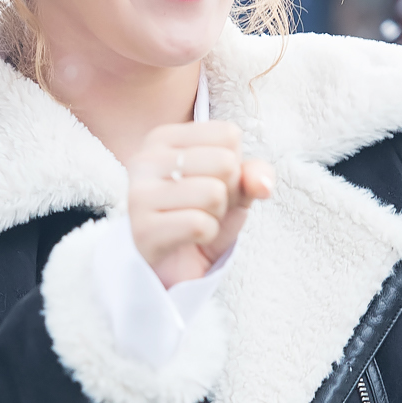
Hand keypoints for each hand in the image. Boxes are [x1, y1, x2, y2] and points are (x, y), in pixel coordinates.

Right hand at [128, 122, 273, 287]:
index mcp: (164, 138)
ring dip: (216, 216)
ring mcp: (139, 194)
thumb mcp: (234, 191)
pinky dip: (206, 237)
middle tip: (204, 208)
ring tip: (194, 221)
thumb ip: (252, 175)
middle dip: (227, 193)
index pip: (228, 134)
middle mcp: (145, 159)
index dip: (233, 166)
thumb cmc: (198, 217)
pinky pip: (201, 224)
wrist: (170, 268)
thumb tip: (262, 184)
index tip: (210, 183)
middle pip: (225, 162)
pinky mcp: (142, 229)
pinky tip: (188, 239)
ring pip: (214, 193)